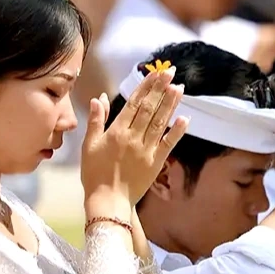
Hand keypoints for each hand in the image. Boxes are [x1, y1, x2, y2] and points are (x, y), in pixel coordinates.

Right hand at [80, 70, 188, 204]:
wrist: (108, 201)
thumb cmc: (94, 173)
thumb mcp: (89, 145)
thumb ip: (96, 121)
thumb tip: (101, 98)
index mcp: (116, 131)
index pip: (134, 103)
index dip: (146, 87)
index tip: (155, 73)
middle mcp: (133, 138)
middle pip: (149, 108)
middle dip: (160, 89)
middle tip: (170, 72)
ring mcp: (146, 150)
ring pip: (160, 122)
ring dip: (170, 104)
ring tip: (179, 87)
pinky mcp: (156, 163)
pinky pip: (168, 144)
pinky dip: (177, 131)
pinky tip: (185, 118)